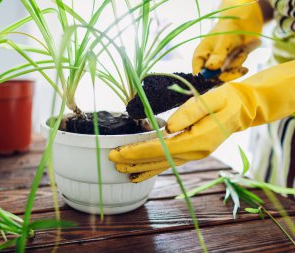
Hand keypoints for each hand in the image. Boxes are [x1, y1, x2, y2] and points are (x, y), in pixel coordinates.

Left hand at [109, 61, 294, 182]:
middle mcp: (194, 152)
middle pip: (158, 160)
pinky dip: (153, 169)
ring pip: (162, 165)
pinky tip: (141, 173)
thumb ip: (189, 113)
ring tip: (121, 170)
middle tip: (111, 159)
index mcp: (198, 140)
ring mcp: (193, 155)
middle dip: (134, 160)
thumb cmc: (224, 100)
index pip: (161, 148)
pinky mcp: (191, 152)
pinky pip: (168, 163)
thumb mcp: (209, 100)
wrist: (241, 108)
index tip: (118, 152)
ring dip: (141, 167)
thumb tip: (167, 127)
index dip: (138, 151)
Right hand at [193, 0, 262, 81]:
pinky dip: (239, 67)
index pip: (198, 74)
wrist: (243, 26)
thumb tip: (211, 68)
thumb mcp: (224, 40)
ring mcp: (217, 67)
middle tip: (238, 68)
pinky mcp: (227, 69)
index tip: (219, 76)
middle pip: (211, 79)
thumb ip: (218, 55)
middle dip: (226, 74)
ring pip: (224, 77)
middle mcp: (206, 64)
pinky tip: (244, 59)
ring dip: (235, 66)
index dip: (206, 78)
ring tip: (242, 52)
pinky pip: (232, 74)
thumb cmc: (228, 30)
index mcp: (199, 57)